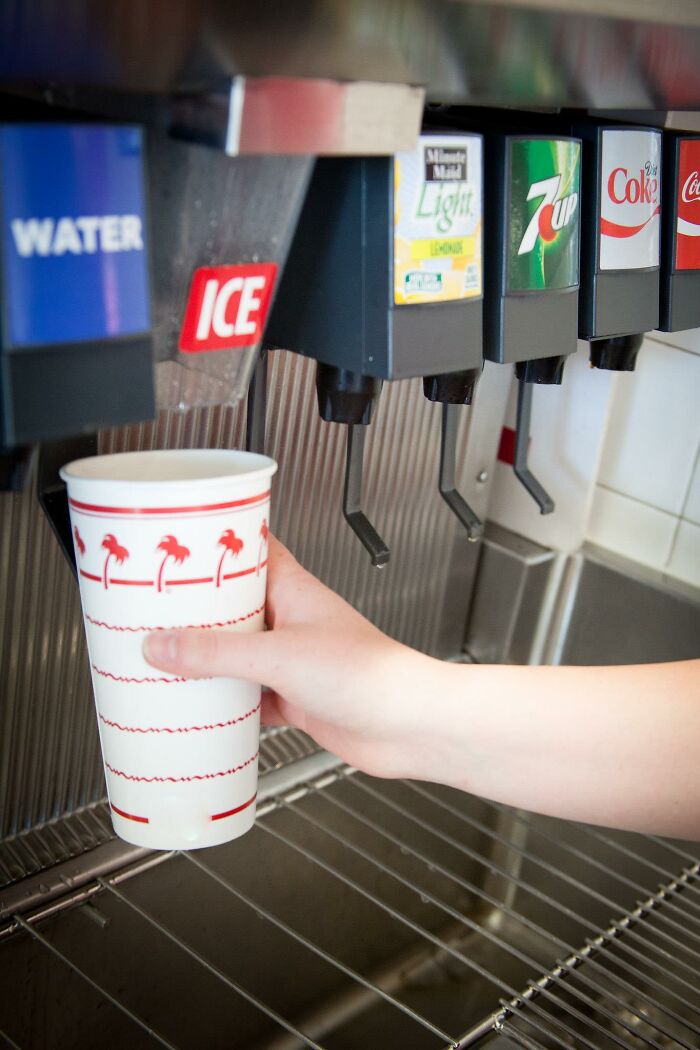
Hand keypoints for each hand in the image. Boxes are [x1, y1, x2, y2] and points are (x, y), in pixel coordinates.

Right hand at [143, 537, 448, 777]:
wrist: (408, 726)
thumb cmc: (368, 674)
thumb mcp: (279, 656)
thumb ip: (217, 652)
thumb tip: (161, 645)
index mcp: (292, 588)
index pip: (247, 549)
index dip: (213, 543)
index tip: (173, 543)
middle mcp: (290, 618)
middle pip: (231, 605)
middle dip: (194, 610)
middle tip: (149, 609)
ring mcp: (291, 658)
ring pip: (235, 652)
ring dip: (204, 658)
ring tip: (161, 659)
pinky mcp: (293, 696)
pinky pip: (246, 694)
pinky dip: (223, 701)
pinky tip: (199, 709)